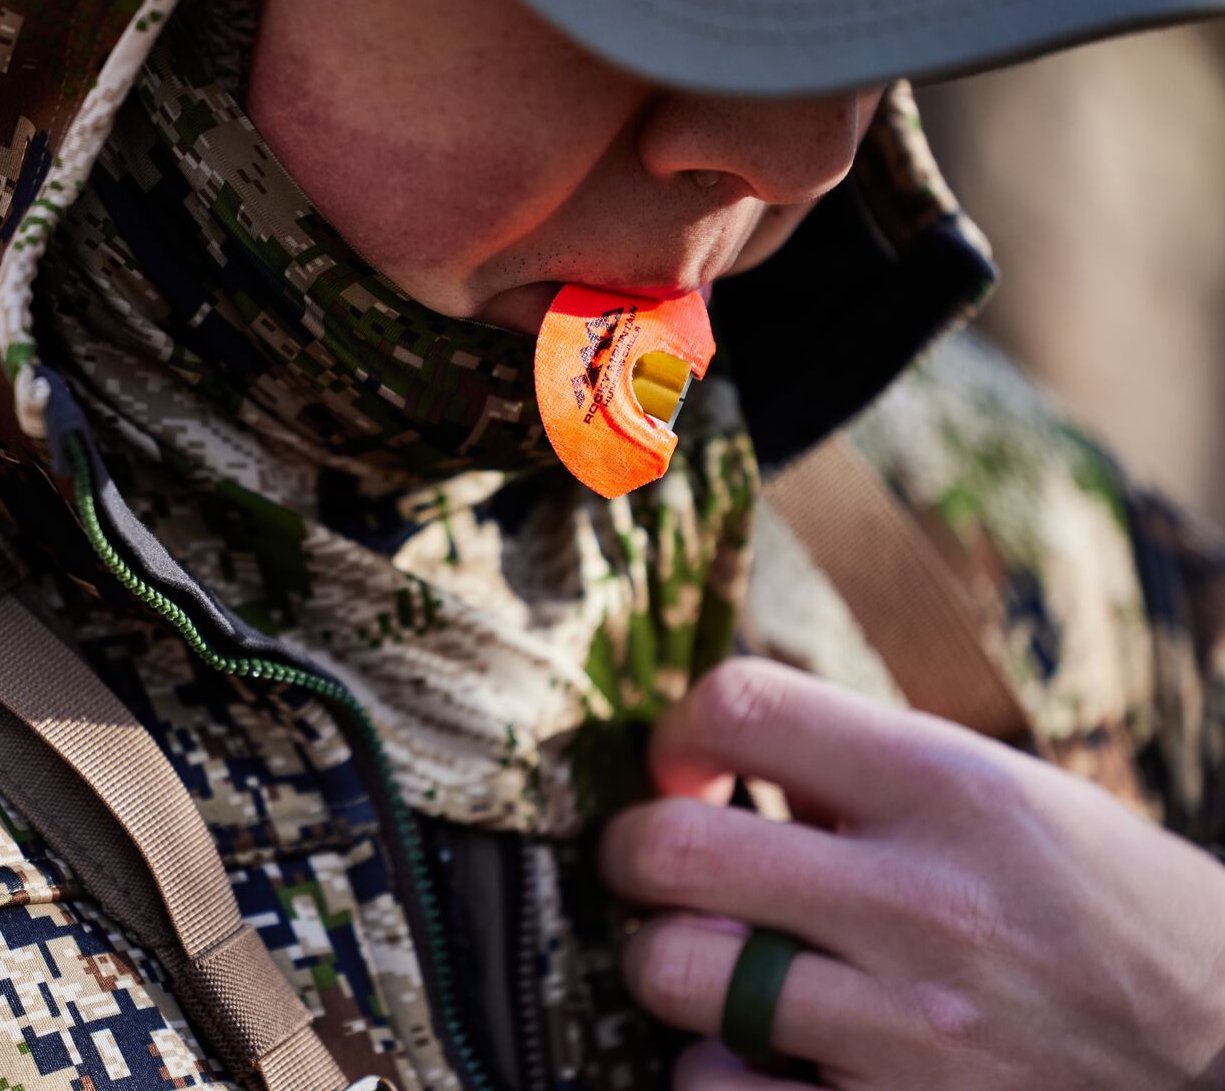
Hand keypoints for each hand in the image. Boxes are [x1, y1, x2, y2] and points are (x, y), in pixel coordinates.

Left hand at [596, 657, 1224, 1089]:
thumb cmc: (1124, 922)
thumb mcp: (1022, 809)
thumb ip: (879, 783)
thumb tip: (740, 766)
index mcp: (954, 789)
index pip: (744, 705)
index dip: (679, 731)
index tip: (684, 768)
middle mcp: (924, 900)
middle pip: (670, 849)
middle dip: (634, 856)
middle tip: (658, 872)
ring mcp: (910, 1028)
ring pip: (675, 973)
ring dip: (672, 971)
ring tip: (717, 973)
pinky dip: (715, 1076)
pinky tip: (763, 1063)